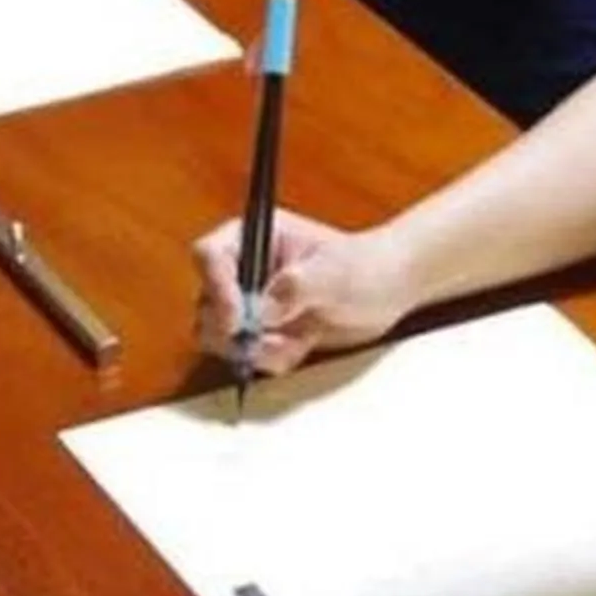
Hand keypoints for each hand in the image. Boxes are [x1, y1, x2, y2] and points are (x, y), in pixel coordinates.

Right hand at [191, 210, 414, 379]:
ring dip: (253, 348)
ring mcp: (251, 303)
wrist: (389, 291)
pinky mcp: (264, 333)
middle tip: (263, 339)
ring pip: (219, 336)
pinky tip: (301, 345)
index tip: (238, 317)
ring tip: (292, 342)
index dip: (216, 287)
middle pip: (206, 302)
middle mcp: (245, 269)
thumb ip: (296, 286)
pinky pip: (249, 356)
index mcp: (254, 236)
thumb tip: (262, 309)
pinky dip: (272, 359)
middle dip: (231, 329)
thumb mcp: (334, 272)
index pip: (209, 256)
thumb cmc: (366, 265)